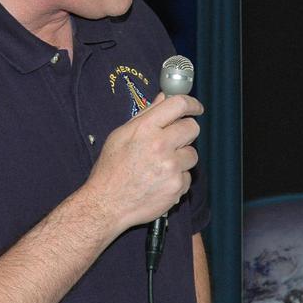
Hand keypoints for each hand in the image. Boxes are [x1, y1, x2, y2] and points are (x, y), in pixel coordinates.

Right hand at [84, 92, 202, 233]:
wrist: (106, 204)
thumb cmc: (111, 170)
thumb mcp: (120, 136)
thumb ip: (146, 115)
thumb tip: (163, 98)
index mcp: (145, 129)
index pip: (179, 105)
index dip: (191, 104)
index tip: (195, 107)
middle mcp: (160, 145)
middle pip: (192, 128)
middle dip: (185, 132)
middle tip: (172, 141)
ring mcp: (171, 167)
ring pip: (192, 154)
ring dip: (181, 158)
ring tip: (160, 166)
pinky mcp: (177, 186)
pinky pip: (188, 176)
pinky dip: (177, 179)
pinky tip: (160, 182)